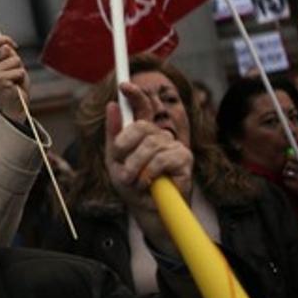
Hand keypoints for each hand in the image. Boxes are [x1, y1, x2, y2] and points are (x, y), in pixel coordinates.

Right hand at [0, 35, 29, 124]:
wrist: (17, 105)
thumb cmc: (16, 86)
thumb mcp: (16, 66)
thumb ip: (11, 55)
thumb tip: (5, 46)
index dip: (4, 39)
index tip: (14, 44)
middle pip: (7, 50)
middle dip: (16, 60)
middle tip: (16, 74)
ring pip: (15, 60)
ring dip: (20, 71)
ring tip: (16, 81)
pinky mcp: (0, 80)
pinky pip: (19, 71)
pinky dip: (21, 77)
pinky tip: (15, 86)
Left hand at [105, 82, 193, 254]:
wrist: (147, 210)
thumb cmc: (133, 186)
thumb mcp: (115, 160)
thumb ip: (114, 135)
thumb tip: (112, 105)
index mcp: (144, 134)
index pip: (143, 108)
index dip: (135, 94)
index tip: (123, 86)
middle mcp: (160, 136)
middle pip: (142, 126)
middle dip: (125, 147)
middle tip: (121, 167)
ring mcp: (174, 145)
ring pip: (150, 145)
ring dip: (135, 167)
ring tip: (134, 181)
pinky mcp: (185, 159)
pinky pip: (162, 159)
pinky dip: (149, 173)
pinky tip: (148, 183)